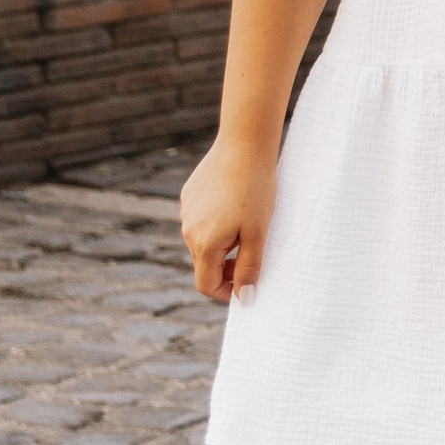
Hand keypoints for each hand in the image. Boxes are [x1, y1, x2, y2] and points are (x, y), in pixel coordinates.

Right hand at [181, 138, 277, 303]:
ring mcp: (186, 210)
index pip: (206, 284)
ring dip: (223, 241)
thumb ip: (250, 268)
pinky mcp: (189, 193)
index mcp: (203, 244)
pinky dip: (217, 220)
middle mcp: (188, 229)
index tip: (247, 284)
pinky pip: (201, 218)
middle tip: (254, 250)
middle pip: (205, 262)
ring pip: (203, 239)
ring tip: (247, 220)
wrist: (244, 145)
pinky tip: (236, 202)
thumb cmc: (256, 190)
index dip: (226, 291)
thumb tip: (244, 299)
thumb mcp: (258, 234)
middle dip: (228, 265)